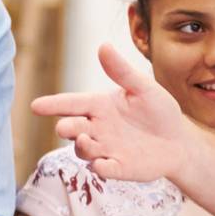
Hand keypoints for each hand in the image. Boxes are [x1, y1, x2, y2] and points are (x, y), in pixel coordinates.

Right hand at [30, 44, 193, 182]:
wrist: (179, 141)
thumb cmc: (159, 111)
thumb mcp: (143, 87)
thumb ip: (122, 71)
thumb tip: (103, 46)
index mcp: (100, 106)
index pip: (71, 104)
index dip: (53, 105)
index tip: (35, 106)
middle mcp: (98, 128)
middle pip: (72, 129)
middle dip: (66, 128)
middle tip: (65, 127)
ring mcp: (106, 150)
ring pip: (83, 150)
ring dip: (82, 147)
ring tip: (87, 140)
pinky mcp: (119, 168)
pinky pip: (104, 169)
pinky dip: (101, 168)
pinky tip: (102, 164)